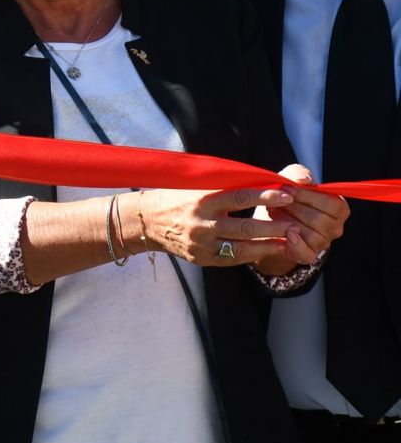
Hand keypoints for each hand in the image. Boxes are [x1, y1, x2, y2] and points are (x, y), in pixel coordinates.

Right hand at [132, 181, 312, 266]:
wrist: (147, 221)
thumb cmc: (177, 198)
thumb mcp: (198, 187)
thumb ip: (226, 188)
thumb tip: (263, 183)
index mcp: (203, 200)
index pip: (240, 197)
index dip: (265, 196)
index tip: (287, 195)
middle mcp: (202, 224)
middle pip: (245, 227)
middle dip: (273, 227)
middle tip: (295, 226)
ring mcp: (201, 244)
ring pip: (241, 247)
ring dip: (268, 245)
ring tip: (288, 242)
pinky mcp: (201, 258)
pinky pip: (231, 259)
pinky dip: (251, 255)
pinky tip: (265, 251)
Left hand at [252, 164, 347, 275]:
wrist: (266, 221)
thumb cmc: (283, 197)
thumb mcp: (289, 179)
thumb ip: (298, 174)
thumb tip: (305, 180)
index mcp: (338, 207)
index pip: (332, 203)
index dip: (308, 196)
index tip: (287, 188)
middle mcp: (335, 227)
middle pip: (320, 219)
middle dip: (294, 208)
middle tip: (276, 201)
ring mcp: (323, 243)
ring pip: (310, 235)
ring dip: (288, 222)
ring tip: (273, 213)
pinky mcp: (308, 255)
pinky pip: (306, 253)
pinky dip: (295, 244)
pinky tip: (286, 234)